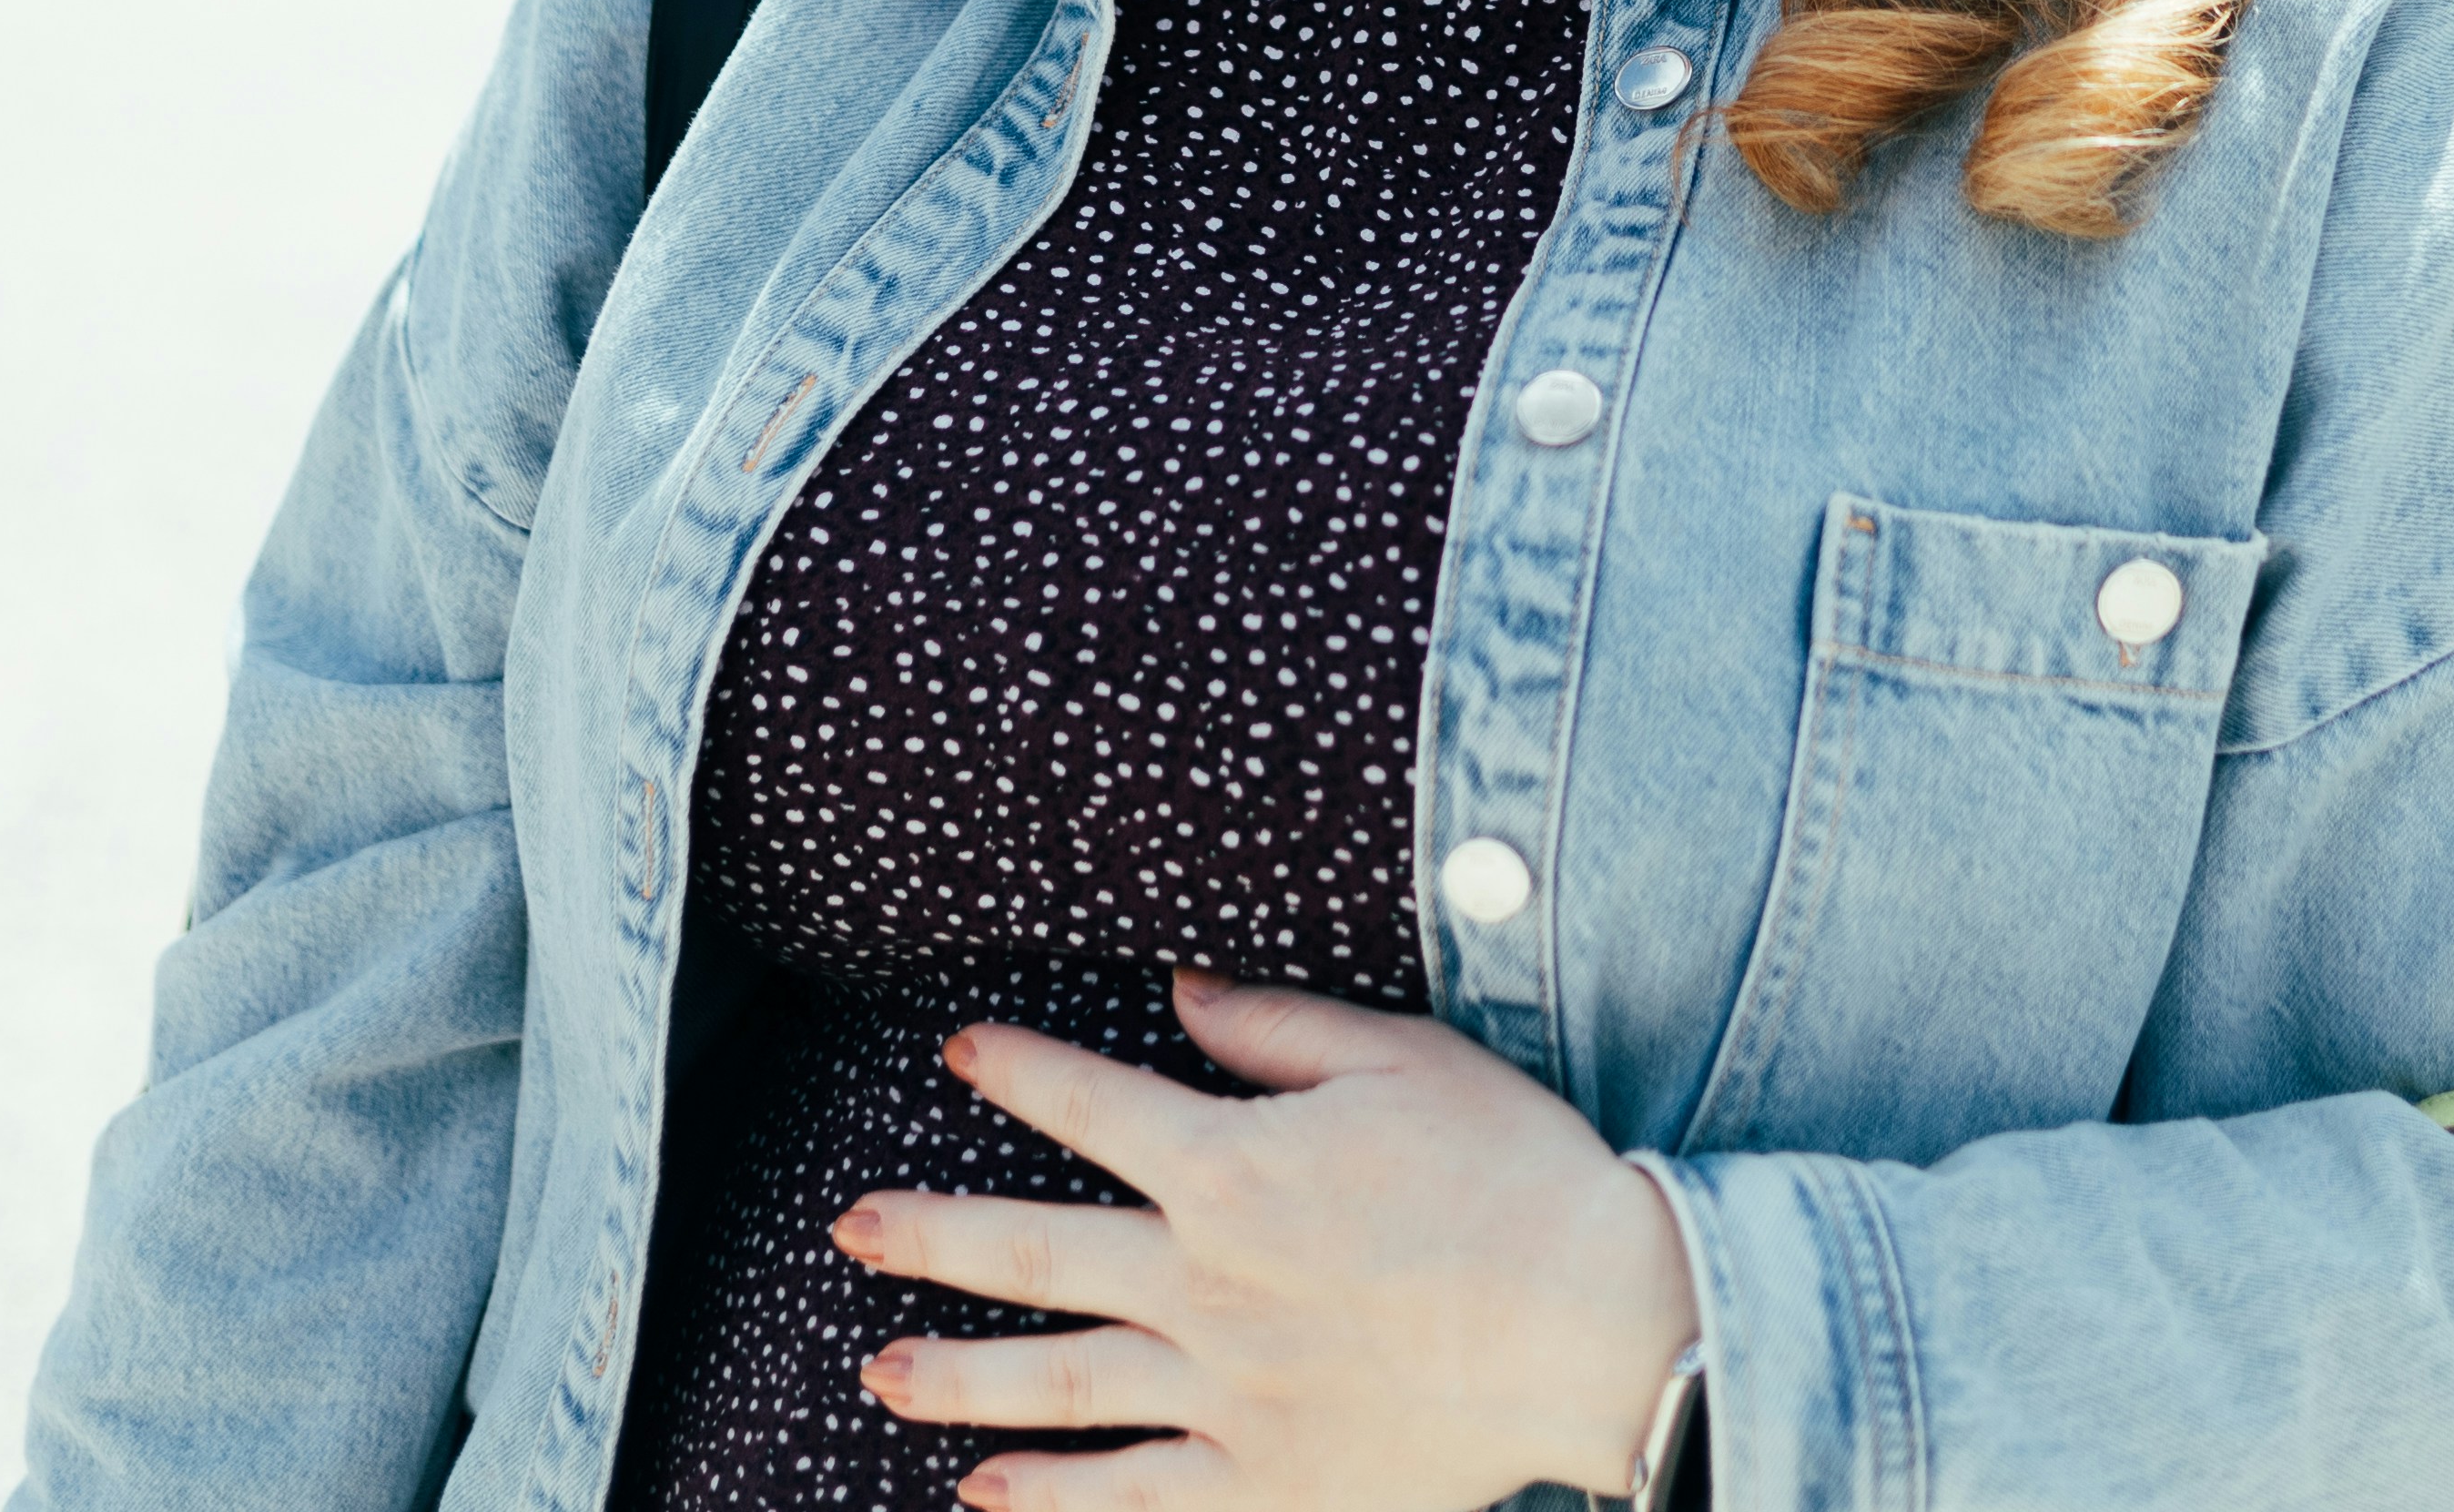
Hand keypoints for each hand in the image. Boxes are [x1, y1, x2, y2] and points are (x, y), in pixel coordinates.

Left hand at [835, 966, 1700, 1511]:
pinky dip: (1053, 1500)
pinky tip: (985, 1497)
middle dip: (932, 1233)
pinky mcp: (1265, 1479)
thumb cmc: (1514, 1176)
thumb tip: (1180, 991)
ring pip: (1058, 1382)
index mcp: (1232, 1167)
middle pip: (1036, 1251)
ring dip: (956, 1373)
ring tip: (877, 1368)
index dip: (1019, 1068)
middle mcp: (1204, 1281)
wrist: (1600, 1326)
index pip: (1091, 1104)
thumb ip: (1277, 1028)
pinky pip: (1134, 1495)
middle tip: (852, 1225)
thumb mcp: (1403, 1060)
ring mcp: (1226, 1390)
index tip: (960, 1045)